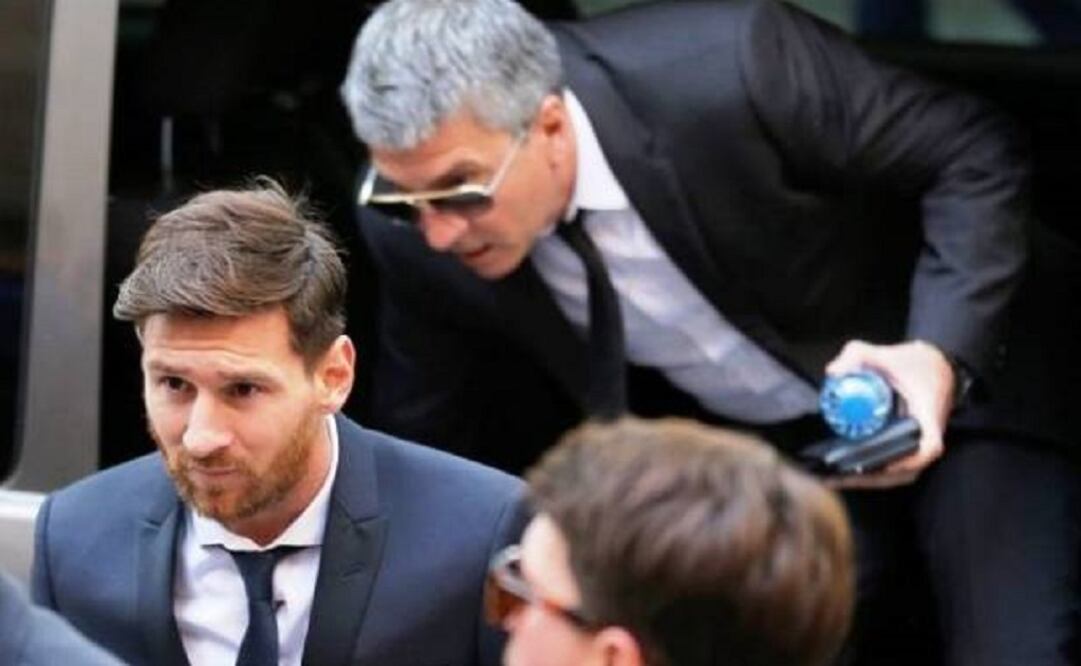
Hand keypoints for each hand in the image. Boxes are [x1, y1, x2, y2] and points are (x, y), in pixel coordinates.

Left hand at [822, 339, 955, 489]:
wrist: (935, 365)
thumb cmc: (917, 363)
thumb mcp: (886, 353)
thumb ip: (858, 354)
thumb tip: (833, 373)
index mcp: (929, 416)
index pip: (929, 447)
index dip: (907, 461)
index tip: (880, 464)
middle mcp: (926, 436)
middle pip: (905, 471)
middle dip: (870, 478)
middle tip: (835, 477)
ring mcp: (917, 445)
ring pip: (896, 473)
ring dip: (867, 480)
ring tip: (832, 480)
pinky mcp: (907, 447)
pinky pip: (890, 465)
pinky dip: (869, 472)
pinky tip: (842, 473)